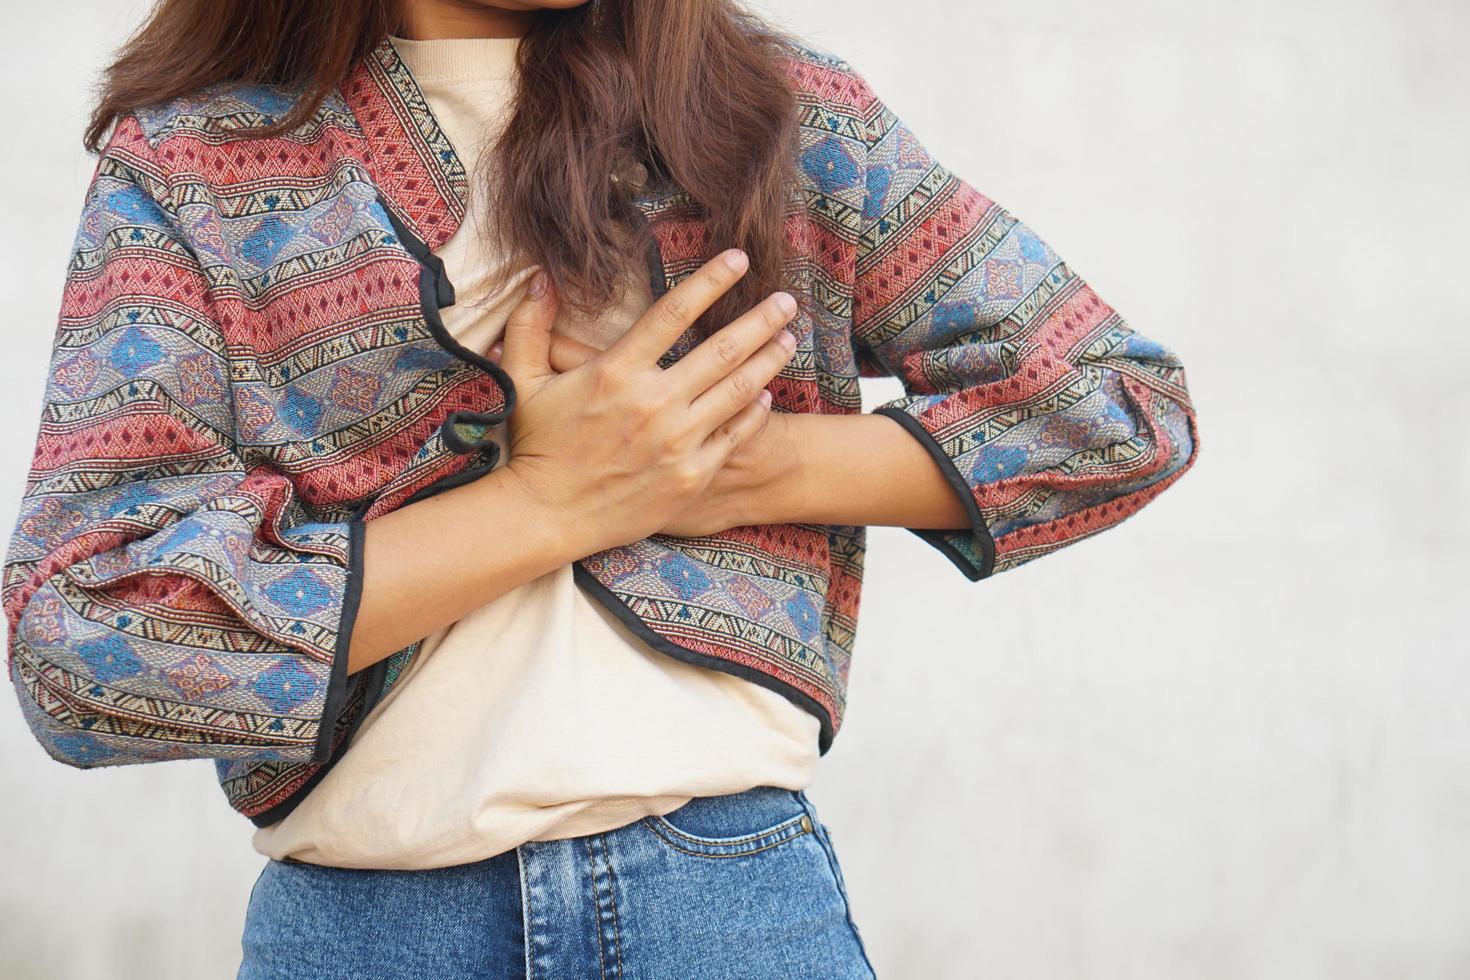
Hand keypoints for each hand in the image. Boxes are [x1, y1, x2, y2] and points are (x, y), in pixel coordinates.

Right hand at [493, 250, 798, 556]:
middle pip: (723, 349)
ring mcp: (678, 441)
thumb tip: (538, 277)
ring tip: (789, 338)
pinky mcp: (691, 475)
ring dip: (770, 359)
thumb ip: (530, 326)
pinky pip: (734, 435)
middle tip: (787, 300)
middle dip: (761, 319)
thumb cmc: (536, 446)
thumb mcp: (524, 381)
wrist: (547, 516)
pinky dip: (755, 411)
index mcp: (617, 371)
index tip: (739, 259)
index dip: (711, 280)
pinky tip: (766, 395)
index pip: (674, 312)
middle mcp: (655, 402)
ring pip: (739, 389)